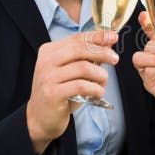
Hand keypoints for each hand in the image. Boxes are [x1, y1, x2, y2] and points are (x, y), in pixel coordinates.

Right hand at [26, 30, 118, 153]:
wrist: (39, 118)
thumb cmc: (59, 93)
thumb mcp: (69, 72)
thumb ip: (83, 58)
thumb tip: (107, 45)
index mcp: (49, 51)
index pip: (77, 38)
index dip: (97, 36)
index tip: (113, 37)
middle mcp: (46, 61)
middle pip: (80, 49)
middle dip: (102, 52)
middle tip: (115, 59)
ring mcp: (47, 77)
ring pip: (84, 68)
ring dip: (100, 75)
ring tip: (103, 83)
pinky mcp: (52, 93)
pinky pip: (82, 86)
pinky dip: (95, 89)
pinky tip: (98, 92)